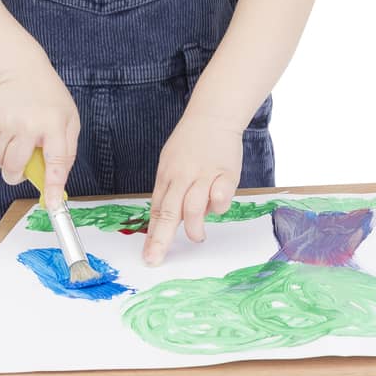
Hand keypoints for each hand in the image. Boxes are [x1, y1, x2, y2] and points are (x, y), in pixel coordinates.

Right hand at [0, 66, 79, 207]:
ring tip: (18, 142)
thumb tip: (56, 181)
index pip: (56, 161)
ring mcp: (7, 123)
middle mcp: (29, 125)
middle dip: (16, 176)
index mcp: (55, 124)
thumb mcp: (70, 119)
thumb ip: (65, 150)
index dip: (53, 186)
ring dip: (7, 160)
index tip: (54, 205)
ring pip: (0, 160)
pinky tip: (8, 129)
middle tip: (20, 171)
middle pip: (15, 166)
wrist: (20, 71)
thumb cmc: (49, 99)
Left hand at [142, 113, 244, 265]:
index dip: (153, 235)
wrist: (213, 116)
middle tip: (156, 258)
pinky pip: (220, 197)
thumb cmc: (190, 143)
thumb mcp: (170, 163)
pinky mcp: (227, 173)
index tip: (149, 256)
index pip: (157, 210)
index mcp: (166, 176)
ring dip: (194, 228)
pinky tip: (217, 205)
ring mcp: (204, 174)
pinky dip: (218, 206)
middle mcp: (182, 176)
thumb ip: (170, 190)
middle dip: (162, 240)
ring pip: (194, 208)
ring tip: (197, 236)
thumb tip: (168, 220)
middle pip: (170, 212)